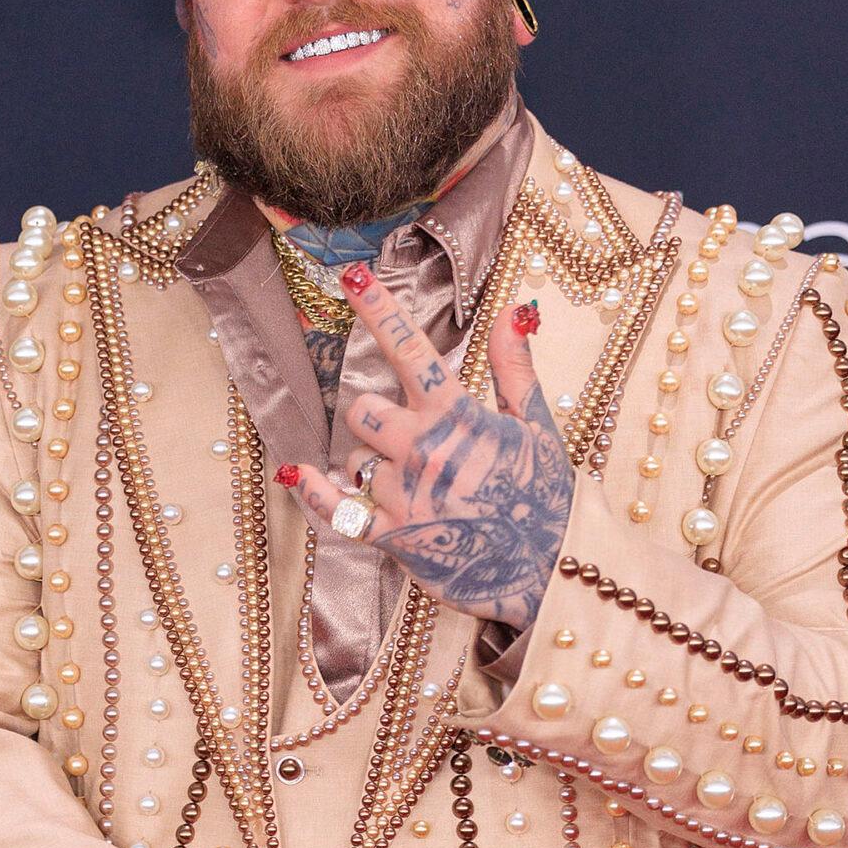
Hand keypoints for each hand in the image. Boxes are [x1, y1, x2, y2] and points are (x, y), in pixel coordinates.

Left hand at [276, 270, 573, 632]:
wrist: (550, 569)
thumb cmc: (546, 497)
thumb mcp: (536, 425)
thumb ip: (513, 368)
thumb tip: (514, 310)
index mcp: (456, 416)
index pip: (409, 349)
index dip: (379, 310)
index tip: (353, 278)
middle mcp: (422, 449)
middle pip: (363, 409)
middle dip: (375, 418)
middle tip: (405, 437)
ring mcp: (404, 494)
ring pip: (355, 459)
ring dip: (371, 464)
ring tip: (413, 485)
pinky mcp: (393, 537)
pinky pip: (338, 511)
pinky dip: (315, 492)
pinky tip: (297, 473)